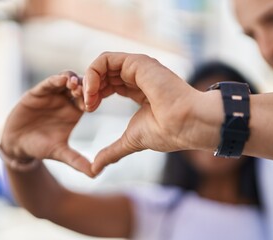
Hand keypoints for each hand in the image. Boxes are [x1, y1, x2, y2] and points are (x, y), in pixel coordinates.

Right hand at [0, 72, 93, 176]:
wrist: (17, 144)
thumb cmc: (41, 147)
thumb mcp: (60, 153)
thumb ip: (77, 161)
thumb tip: (96, 174)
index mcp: (75, 111)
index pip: (89, 100)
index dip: (94, 100)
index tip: (95, 105)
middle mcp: (66, 100)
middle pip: (81, 86)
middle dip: (85, 87)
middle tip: (88, 91)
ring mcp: (53, 94)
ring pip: (66, 79)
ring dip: (72, 79)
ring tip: (75, 85)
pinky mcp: (38, 92)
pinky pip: (49, 82)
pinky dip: (56, 80)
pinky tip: (62, 80)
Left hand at [82, 52, 219, 174]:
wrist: (186, 124)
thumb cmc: (166, 132)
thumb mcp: (130, 140)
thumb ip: (112, 151)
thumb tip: (95, 168)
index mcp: (138, 89)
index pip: (109, 85)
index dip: (95, 95)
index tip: (89, 111)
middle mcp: (137, 75)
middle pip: (103, 74)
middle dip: (89, 88)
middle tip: (86, 106)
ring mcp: (138, 68)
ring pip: (102, 64)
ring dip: (89, 81)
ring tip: (88, 100)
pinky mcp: (137, 63)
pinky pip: (106, 59)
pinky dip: (93, 73)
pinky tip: (92, 92)